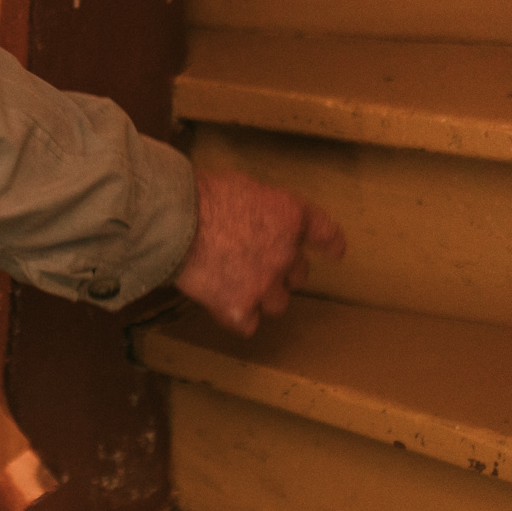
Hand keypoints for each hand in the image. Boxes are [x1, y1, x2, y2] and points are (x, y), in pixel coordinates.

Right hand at [172, 168, 345, 336]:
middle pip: (299, 275)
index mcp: (291, 217)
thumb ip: (259, 208)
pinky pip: (248, 324)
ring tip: (235, 286)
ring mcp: (265, 284)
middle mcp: (286, 254)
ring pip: (277, 303)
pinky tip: (222, 307)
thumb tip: (252, 218)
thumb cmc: (202, 194)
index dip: (331, 244)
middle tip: (257, 265)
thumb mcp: (242, 186)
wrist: (175, 222)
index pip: (325, 233)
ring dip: (261, 297)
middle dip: (283, 272)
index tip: (335, 252)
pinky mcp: (239, 307)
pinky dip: (236, 317)